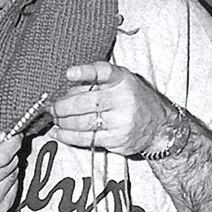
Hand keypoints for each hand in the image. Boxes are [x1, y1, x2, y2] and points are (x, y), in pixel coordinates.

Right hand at [0, 132, 23, 211]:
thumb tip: (3, 136)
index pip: (2, 154)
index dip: (12, 143)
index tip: (15, 137)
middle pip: (11, 163)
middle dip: (8, 154)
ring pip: (15, 174)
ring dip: (8, 168)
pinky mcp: (0, 209)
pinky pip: (15, 187)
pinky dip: (8, 181)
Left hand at [50, 61, 174, 155]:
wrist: (159, 125)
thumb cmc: (132, 100)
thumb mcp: (119, 83)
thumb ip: (94, 84)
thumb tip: (63, 93)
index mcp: (122, 79)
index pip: (103, 72)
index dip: (85, 72)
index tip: (69, 73)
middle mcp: (123, 98)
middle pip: (84, 102)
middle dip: (62, 107)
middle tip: (52, 108)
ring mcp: (121, 121)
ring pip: (82, 123)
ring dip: (63, 122)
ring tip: (55, 120)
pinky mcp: (117, 139)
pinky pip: (86, 139)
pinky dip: (68, 137)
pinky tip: (59, 133)